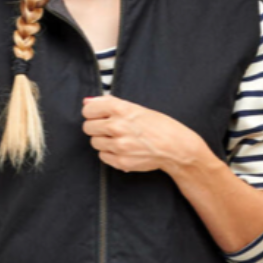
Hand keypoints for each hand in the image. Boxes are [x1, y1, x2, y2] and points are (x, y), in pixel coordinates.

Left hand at [81, 95, 201, 174]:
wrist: (175, 147)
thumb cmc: (159, 126)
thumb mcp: (136, 108)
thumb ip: (109, 104)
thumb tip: (87, 102)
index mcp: (121, 109)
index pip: (88, 109)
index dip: (92, 112)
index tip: (98, 115)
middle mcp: (117, 126)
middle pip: (88, 127)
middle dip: (96, 127)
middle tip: (110, 128)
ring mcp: (118, 145)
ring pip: (94, 142)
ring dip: (103, 140)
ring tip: (118, 139)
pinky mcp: (120, 161)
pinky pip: (102, 156)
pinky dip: (109, 153)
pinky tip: (122, 149)